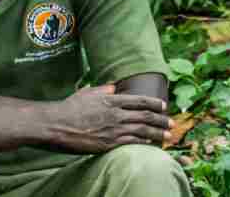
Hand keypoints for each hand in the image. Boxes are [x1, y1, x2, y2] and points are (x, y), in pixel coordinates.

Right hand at [46, 84, 173, 152]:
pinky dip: (145, 142)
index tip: (163, 106)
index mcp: (110, 100)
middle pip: (145, 115)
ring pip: (143, 130)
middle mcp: (115, 114)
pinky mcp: (110, 143)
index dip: (154, 103)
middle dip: (161, 119)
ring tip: (168, 135)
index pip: (139, 100)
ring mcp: (114, 129)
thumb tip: (114, 86)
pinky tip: (152, 143)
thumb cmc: (69, 108)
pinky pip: (133, 142)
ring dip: (158, 132)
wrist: (58, 124)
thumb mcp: (86, 93)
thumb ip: (102, 89)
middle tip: (171, 122)